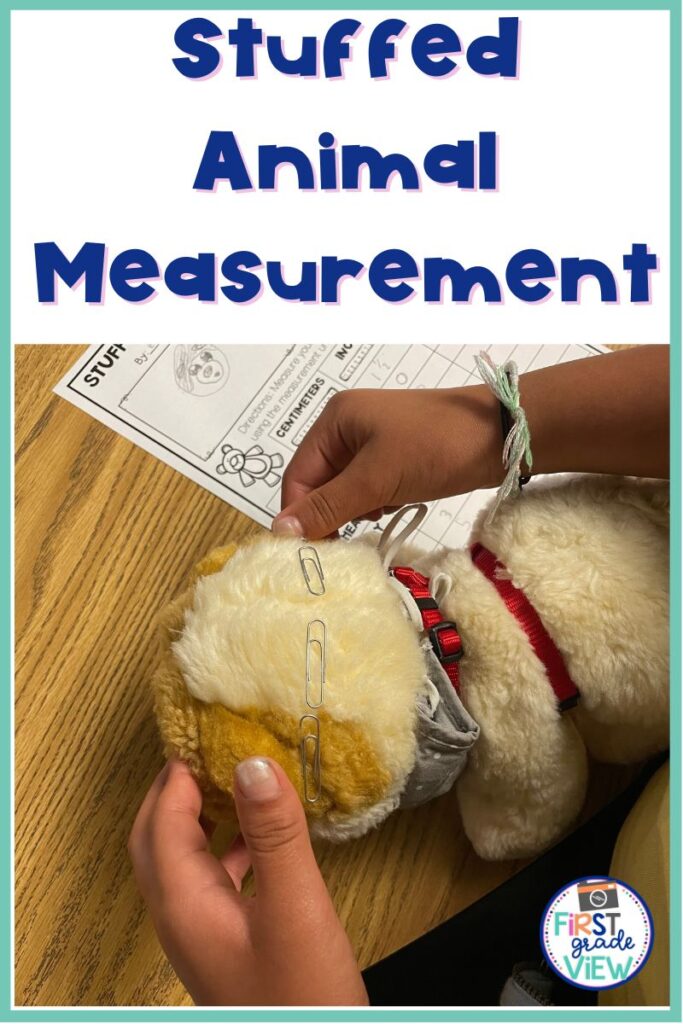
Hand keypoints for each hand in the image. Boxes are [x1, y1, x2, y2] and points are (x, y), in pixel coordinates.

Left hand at [129, 758, 367, 1005]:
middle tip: (210, 747)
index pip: (162, 819)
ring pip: (185, 858)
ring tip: (238, 779)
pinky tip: (268, 837)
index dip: (178, 771)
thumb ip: (274, 834)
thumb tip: (251, 762)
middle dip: (176, 788)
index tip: (204, 728)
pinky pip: (213, 879)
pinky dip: (230, 845)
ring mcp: (202, 933)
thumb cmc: (302, 994)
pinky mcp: (226, 943)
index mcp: (183, 902)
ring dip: (202, 815)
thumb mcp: (294, 907)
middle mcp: (181, 916)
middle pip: (158, 837)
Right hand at [273, 385, 501, 538]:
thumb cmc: (435, 447)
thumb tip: (279, 532)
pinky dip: (377, 503)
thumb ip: (328, 506)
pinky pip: (371, 487)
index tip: (311, 552)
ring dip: (356, 509)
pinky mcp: (398, 456)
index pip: (298, 477)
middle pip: (320, 483)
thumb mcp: (376, 479)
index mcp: (335, 420)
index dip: (300, 514)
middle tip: (348, 540)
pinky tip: (395, 507)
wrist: (503, 435)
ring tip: (381, 513)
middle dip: (332, 511)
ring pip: (346, 489)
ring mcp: (375, 441)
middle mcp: (349, 426)